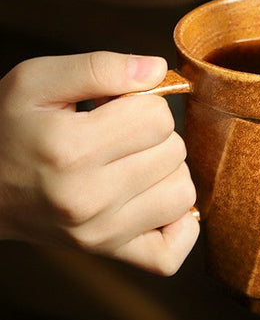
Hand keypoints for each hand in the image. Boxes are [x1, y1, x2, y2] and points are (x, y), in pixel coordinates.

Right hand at [0, 52, 198, 274]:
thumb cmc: (9, 127)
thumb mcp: (38, 80)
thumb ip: (101, 66)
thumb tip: (158, 69)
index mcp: (71, 149)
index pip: (158, 116)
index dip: (143, 101)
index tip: (116, 106)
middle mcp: (88, 198)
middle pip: (174, 151)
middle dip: (154, 132)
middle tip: (118, 132)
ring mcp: (99, 233)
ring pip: (182, 192)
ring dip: (166, 170)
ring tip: (132, 160)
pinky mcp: (106, 252)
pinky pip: (170, 252)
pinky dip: (177, 223)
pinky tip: (154, 197)